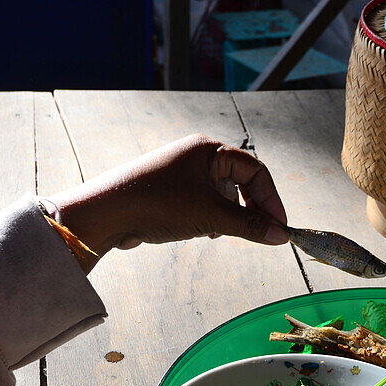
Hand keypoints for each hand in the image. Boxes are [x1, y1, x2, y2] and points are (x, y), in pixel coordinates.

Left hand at [48, 134, 289, 271]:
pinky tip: (202, 231)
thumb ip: (249, 226)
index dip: (271, 200)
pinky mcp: (171, 191)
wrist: (105, 214)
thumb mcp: (211, 217)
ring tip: (222, 232)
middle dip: (252, 209)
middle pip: (242, 182)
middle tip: (262, 234)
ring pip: (223, 195)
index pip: (256, 170)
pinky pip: (204, 203)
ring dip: (230, 216)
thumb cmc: (157, 204)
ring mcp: (183, 173)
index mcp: (209, 150)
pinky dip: (211, 218)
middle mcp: (197, 156)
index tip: (279, 227)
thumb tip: (280, 236)